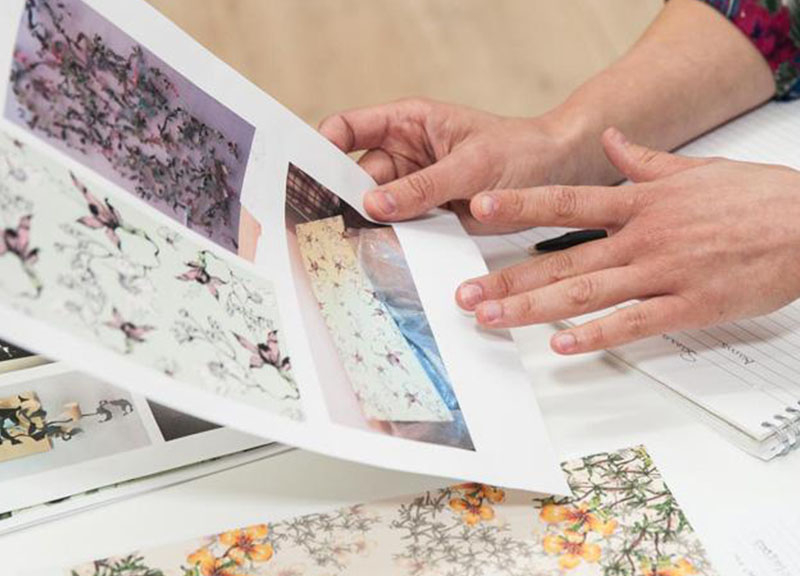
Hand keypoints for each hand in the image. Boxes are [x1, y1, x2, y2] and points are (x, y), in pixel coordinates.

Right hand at [318, 98, 576, 231]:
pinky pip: (402, 227)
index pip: (349, 127)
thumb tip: (375, 204)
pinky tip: (386, 253)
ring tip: (357, 245)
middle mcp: (404, 153)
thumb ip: (423, 186)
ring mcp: (415, 186)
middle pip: (358, 176)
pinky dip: (395, 240)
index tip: (309, 174)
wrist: (556, 175)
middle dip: (347, 200)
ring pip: (378, 207)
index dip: (324, 146)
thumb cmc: (520, 151)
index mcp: (408, 122)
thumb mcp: (472, 165)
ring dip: (371, 225)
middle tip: (332, 227)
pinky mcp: (428, 214)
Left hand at [456, 128, 799, 353]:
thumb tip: (611, 141)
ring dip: (534, 307)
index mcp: (642, 203)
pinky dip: (596, 335)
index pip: (566, 200)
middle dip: (509, 277)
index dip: (519, 204)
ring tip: (492, 319)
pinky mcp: (689, 307)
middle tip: (466, 293)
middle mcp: (644, 238)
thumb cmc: (757, 199)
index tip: (480, 207)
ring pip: (587, 293)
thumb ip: (643, 159)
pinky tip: (561, 346)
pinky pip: (634, 323)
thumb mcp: (694, 170)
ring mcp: (664, 273)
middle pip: (563, 257)